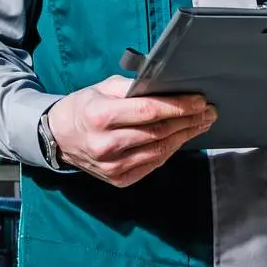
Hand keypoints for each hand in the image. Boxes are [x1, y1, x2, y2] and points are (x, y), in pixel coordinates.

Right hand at [45, 77, 214, 186]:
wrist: (58, 138)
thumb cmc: (82, 108)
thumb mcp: (101, 88)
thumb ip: (131, 88)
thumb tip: (164, 88)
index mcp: (99, 116)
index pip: (148, 111)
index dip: (178, 106)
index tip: (198, 101)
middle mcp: (106, 144)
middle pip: (158, 132)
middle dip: (188, 120)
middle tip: (208, 112)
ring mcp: (112, 166)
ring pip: (160, 150)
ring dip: (184, 136)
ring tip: (201, 124)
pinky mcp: (118, 179)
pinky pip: (152, 164)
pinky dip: (170, 150)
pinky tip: (180, 138)